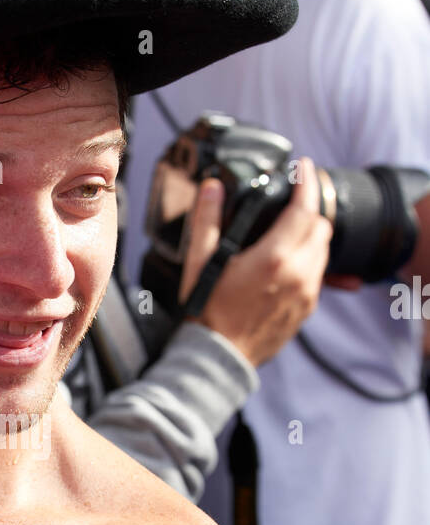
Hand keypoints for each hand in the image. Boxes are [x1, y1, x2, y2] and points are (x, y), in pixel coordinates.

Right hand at [178, 158, 334, 367]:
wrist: (220, 356)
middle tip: (294, 199)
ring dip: (312, 234)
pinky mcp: (307, 308)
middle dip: (310, 208)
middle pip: (321, 226)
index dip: (307, 182)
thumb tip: (212, 189)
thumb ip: (207, 220)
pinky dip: (309, 259)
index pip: (304, 208)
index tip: (305, 168)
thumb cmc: (208, 311)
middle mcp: (297, 274)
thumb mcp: (200, 261)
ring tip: (291, 229)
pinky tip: (288, 260)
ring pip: (323, 250)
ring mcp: (306, 293)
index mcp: (273, 258)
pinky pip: (318, 274)